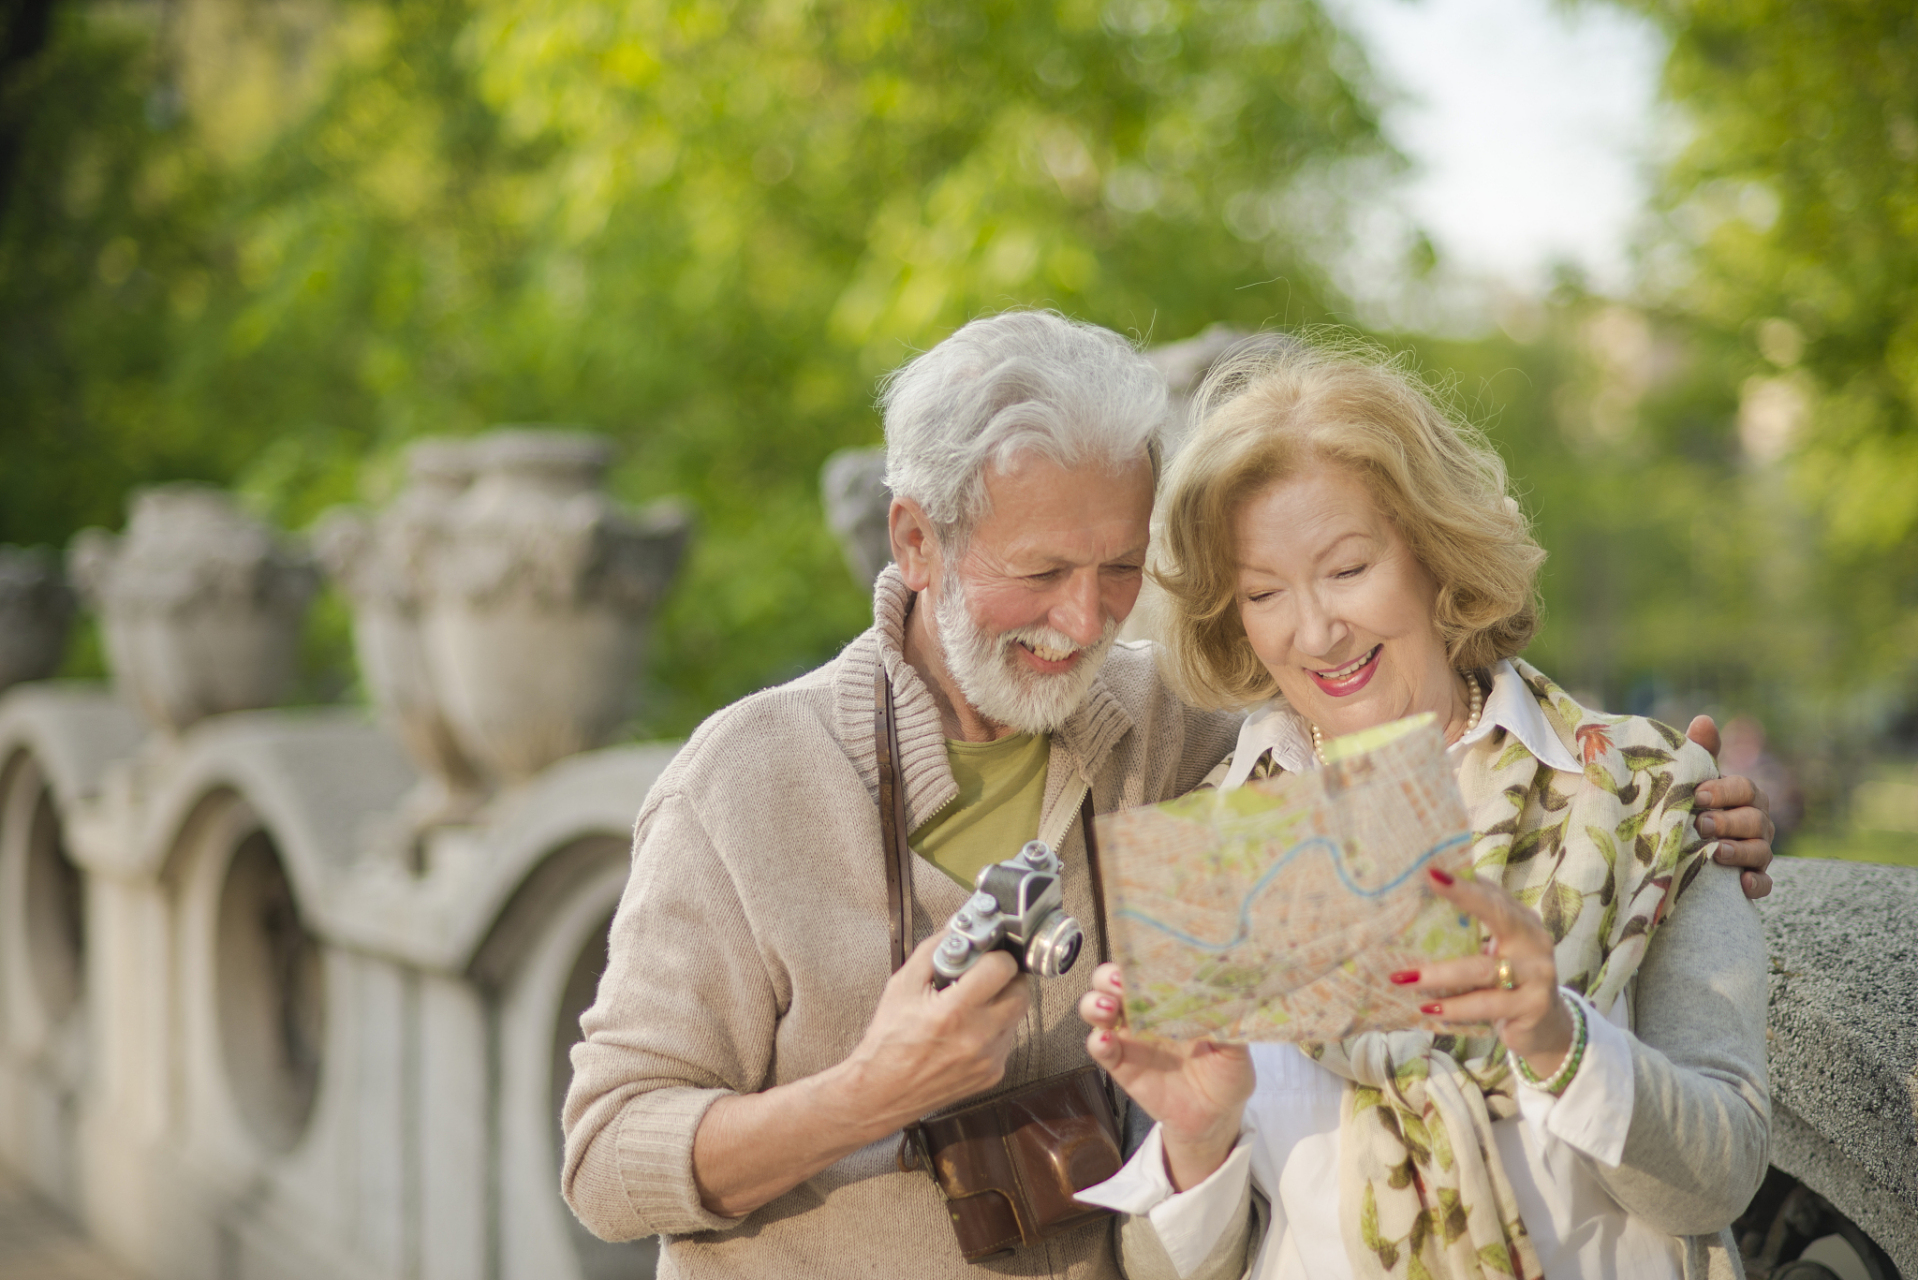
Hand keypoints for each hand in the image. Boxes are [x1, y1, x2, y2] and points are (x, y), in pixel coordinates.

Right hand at [691, 932, 1030, 1217]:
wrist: (880, 1092)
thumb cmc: (887, 1039)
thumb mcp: (902, 985)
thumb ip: (934, 951)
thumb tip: (959, 928)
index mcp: (954, 1012)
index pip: (1002, 968)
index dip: (995, 955)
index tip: (986, 953)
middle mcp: (977, 1038)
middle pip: (1022, 992)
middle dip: (1007, 977)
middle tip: (986, 974)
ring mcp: (989, 1059)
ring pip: (1017, 1016)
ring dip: (1002, 1002)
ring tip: (972, 1003)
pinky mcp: (993, 1074)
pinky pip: (1008, 1039)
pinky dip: (996, 1028)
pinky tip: (969, 1029)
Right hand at [1080, 963, 1253, 1190]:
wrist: (1215, 1117)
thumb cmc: (1226, 1075)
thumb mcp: (1236, 1047)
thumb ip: (1230, 1022)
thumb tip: (1232, 997)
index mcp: (1171, 1000)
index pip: (1145, 969)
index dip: (1138, 960)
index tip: (1142, 961)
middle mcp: (1145, 1013)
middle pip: (1110, 982)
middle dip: (1108, 977)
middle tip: (1121, 983)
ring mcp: (1130, 1038)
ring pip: (1096, 1009)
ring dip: (1095, 1004)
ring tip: (1108, 1009)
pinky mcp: (1120, 1065)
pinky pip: (1099, 1049)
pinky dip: (1097, 1042)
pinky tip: (1107, 1040)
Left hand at [1402, 868, 1574, 1077]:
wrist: (1547, 1028)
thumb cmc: (1509, 983)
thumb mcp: (1495, 954)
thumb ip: (1470, 934)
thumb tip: (1414, 916)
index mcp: (1522, 922)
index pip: (1493, 895)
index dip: (1465, 883)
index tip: (1432, 871)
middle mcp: (1534, 941)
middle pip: (1499, 914)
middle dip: (1464, 896)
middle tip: (1429, 882)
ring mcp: (1538, 974)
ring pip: (1483, 969)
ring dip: (1440, 974)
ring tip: (1404, 977)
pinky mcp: (1534, 1006)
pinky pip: (1486, 1004)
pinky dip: (1454, 1007)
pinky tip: (1428, 1009)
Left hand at [1686, 715, 1776, 898]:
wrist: (1682, 847)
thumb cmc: (1691, 805)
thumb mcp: (1692, 780)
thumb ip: (1700, 753)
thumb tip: (1704, 719)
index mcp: (1745, 796)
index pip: (1745, 789)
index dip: (1724, 791)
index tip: (1698, 795)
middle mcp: (1757, 822)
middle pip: (1755, 820)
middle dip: (1729, 821)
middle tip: (1702, 824)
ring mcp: (1758, 852)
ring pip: (1761, 851)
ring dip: (1741, 851)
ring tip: (1717, 852)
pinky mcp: (1753, 879)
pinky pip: (1764, 884)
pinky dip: (1756, 884)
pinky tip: (1741, 884)